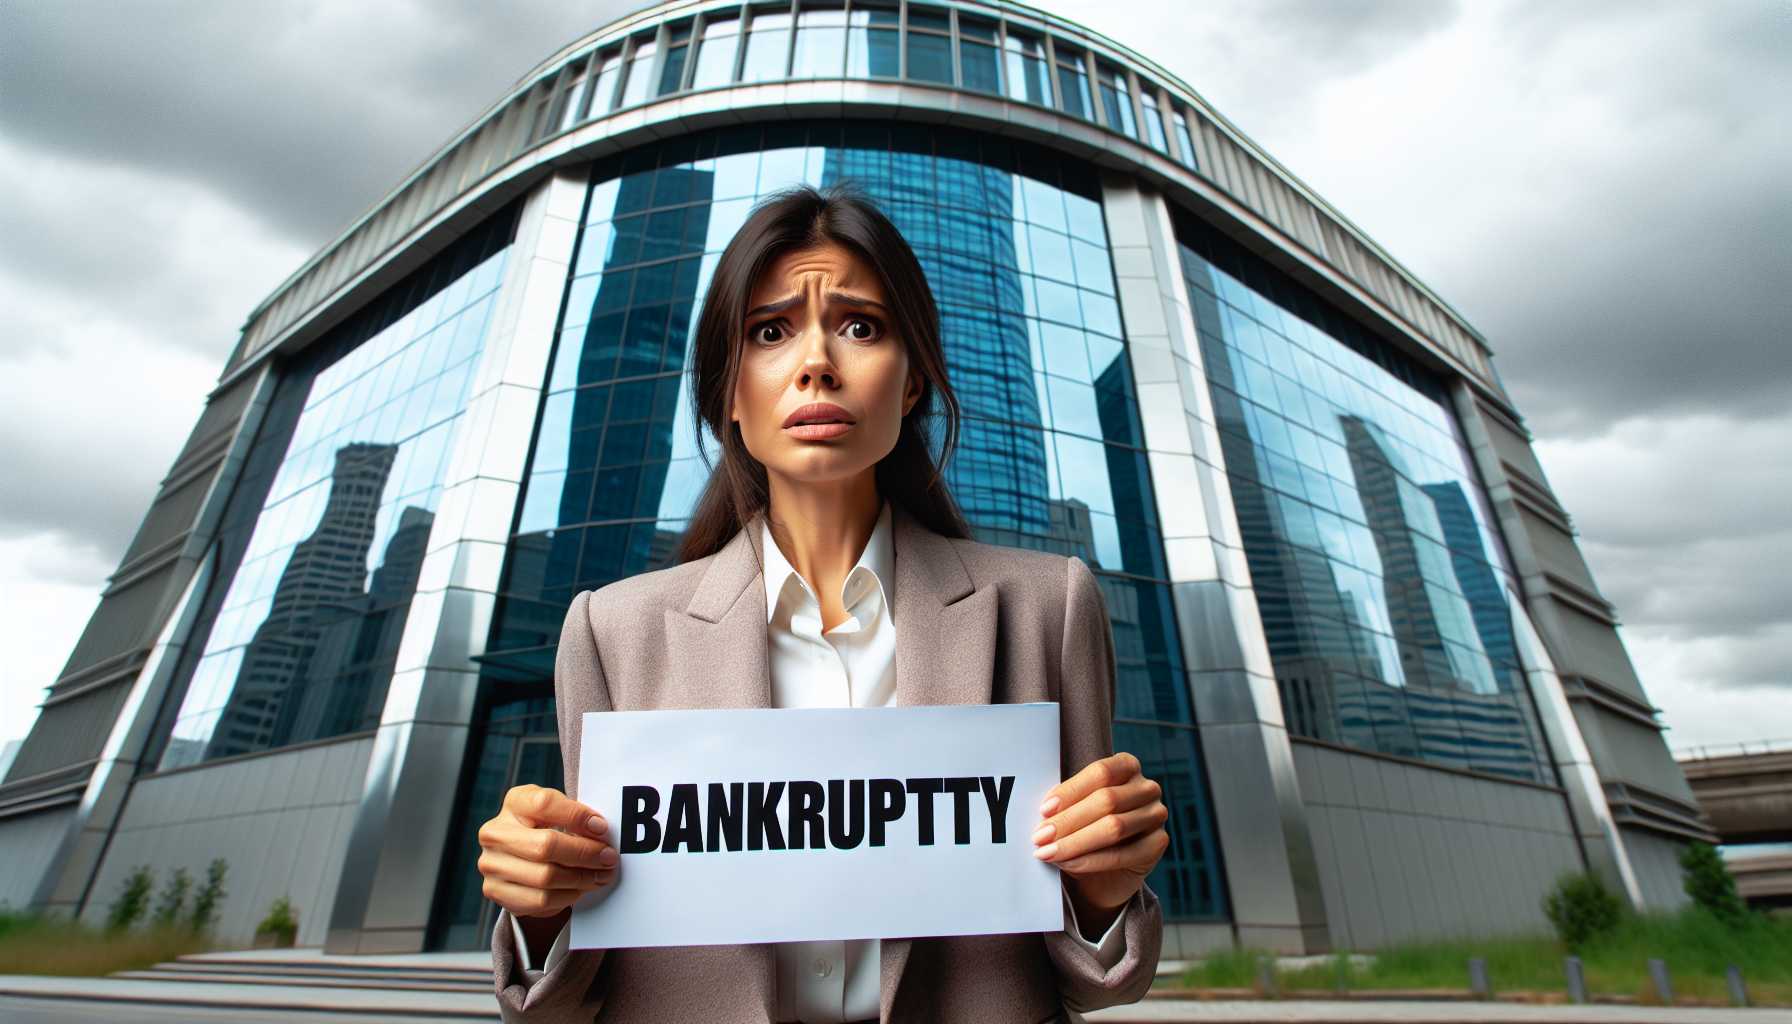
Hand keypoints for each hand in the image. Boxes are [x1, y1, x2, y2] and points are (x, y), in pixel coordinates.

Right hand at [478, 783, 618, 921]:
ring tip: (600, 876)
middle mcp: (495, 832)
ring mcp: (492, 863)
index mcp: (514, 803)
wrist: (517, 856)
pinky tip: (580, 888)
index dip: (577, 816)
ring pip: (545, 878)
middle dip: (584, 853)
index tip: (601, 827)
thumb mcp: (557, 811)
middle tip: (608, 858)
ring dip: (580, 879)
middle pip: (546, 845)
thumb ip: (575, 816)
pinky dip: (566, 896)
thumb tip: (599, 831)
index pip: (545, 804)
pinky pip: (539, 900)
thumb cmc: (544, 828)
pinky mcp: (495, 890)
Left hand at [1032, 752, 1168, 928]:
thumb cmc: (1087, 828)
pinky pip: (1123, 854)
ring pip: (1114, 827)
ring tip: (1049, 852)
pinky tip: (1069, 864)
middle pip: (1107, 800)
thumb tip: (1045, 813)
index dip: (1070, 791)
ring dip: (1076, 842)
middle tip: (1039, 837)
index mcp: (1127, 766)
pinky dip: (1091, 861)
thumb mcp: (1075, 809)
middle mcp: (1147, 787)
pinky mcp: (1159, 843)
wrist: (1106, 870)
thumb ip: (1065, 804)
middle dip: (1068, 821)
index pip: (1100, 772)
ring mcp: (1156, 814)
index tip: (1043, 810)